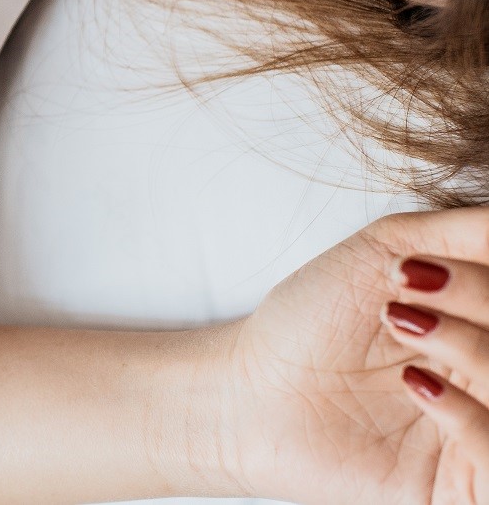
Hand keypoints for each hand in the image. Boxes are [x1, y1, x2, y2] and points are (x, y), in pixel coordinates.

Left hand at [218, 206, 488, 503]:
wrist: (249, 389)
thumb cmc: (311, 320)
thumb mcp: (389, 250)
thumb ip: (469, 233)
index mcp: (483, 326)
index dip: (486, 278)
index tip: (423, 264)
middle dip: (479, 298)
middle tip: (412, 286)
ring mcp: (482, 435)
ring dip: (472, 347)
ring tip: (401, 323)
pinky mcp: (465, 490)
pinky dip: (469, 415)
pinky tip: (416, 384)